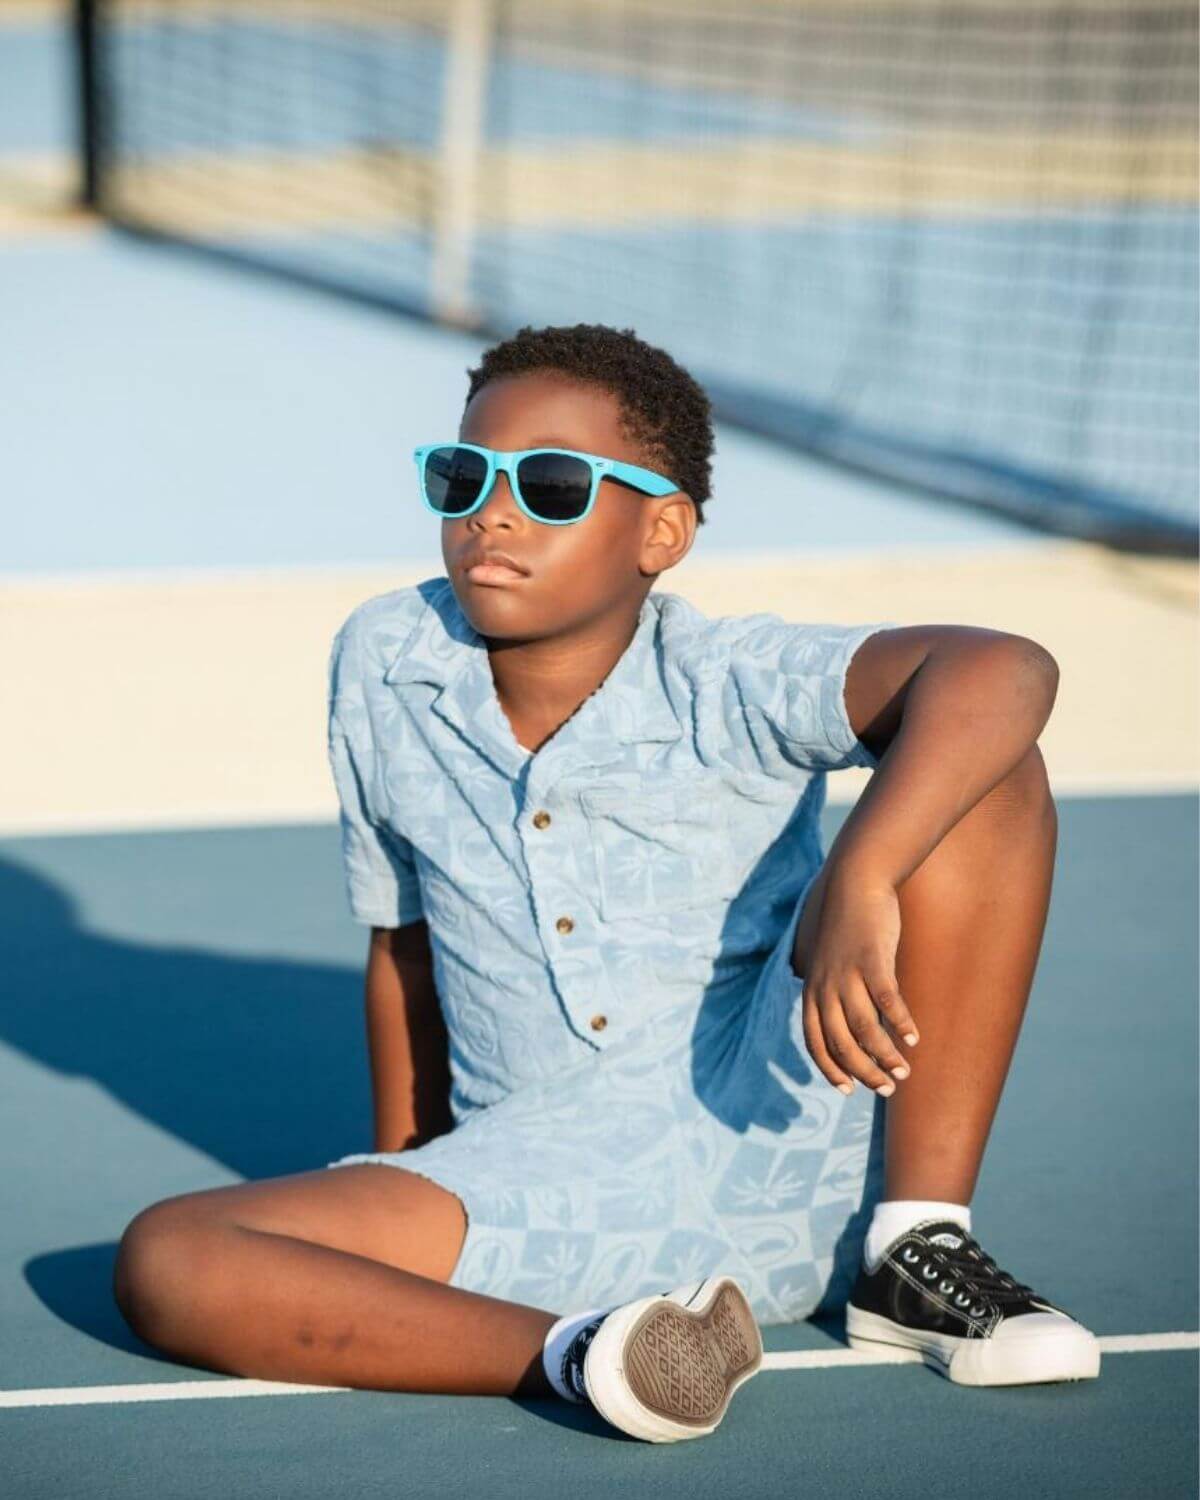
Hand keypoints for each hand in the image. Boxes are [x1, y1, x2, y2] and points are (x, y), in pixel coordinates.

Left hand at [790, 863, 919, 1096]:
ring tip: (904, 1071)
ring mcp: (847, 973)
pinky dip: (901, 1022)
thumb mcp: (829, 964)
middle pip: (841, 1043)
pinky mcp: (872, 959)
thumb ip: (832, 994)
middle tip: (887, 1088)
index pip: (815, 1042)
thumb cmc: (846, 928)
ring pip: (864, 1028)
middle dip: (864, 1072)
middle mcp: (825, 986)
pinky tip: (914, 1038)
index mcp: (812, 990)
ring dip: (885, 1055)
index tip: (849, 1090)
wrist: (855, 882)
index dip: (831, 1069)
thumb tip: (848, 1026)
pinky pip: (887, 1000)